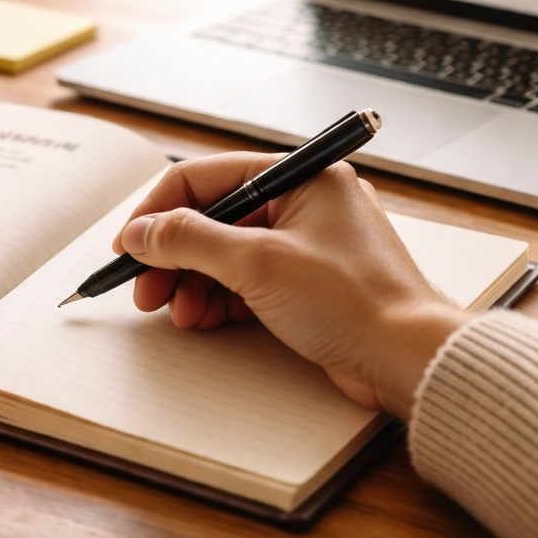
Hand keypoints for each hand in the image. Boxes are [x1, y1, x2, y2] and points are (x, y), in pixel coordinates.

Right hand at [112, 154, 468, 419]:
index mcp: (301, 177)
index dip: (159, 211)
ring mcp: (304, 246)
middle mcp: (303, 204)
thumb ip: (190, 240)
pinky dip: (217, 300)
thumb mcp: (257, 263)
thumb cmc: (356, 303)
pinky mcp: (306, 286)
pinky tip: (201, 318)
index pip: (208, 177)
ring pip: (225, 255)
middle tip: (144, 287)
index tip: (129, 244)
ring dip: (192, 282)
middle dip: (173, 256)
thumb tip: (143, 231)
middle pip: (213, 219)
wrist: (408, 359)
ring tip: (175, 311)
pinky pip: (245, 283)